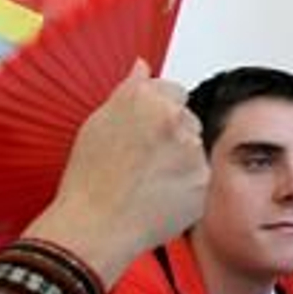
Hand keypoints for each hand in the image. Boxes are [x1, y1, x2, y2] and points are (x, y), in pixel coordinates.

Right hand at [28, 61, 207, 282]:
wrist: (95, 226)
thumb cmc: (89, 179)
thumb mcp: (98, 123)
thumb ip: (128, 90)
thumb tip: (142, 67)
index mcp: (147, 99)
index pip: (174, 91)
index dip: (160, 112)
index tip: (149, 130)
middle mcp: (174, 120)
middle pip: (188, 120)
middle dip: (173, 136)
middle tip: (144, 161)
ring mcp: (192, 152)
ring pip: (194, 151)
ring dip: (180, 162)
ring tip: (146, 182)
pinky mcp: (203, 183)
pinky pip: (198, 181)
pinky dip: (184, 188)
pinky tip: (156, 198)